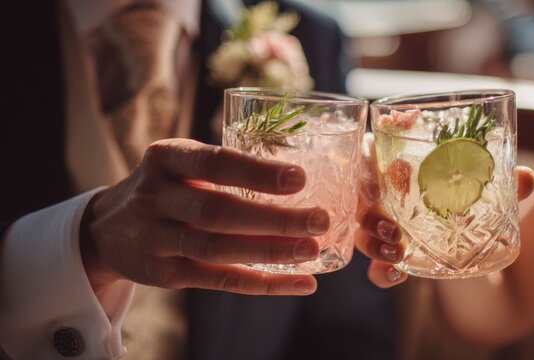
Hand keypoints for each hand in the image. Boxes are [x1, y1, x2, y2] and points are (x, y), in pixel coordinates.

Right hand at [80, 139, 328, 295]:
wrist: (106, 229)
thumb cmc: (166, 187)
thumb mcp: (179, 163)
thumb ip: (223, 166)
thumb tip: (299, 177)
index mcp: (165, 158)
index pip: (213, 162)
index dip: (257, 172)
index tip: (299, 178)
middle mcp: (155, 197)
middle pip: (218, 211)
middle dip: (273, 218)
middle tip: (319, 219)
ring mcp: (155, 239)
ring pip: (218, 249)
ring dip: (270, 252)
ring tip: (312, 249)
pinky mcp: (164, 275)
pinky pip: (219, 281)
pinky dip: (263, 284)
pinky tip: (299, 282)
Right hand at [356, 133, 533, 287]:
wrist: (483, 250)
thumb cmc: (475, 202)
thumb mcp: (491, 192)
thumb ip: (506, 184)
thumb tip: (526, 178)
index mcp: (400, 165)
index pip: (367, 153)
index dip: (361, 162)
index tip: (373, 178)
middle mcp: (386, 195)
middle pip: (358, 197)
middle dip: (366, 210)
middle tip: (389, 222)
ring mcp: (385, 229)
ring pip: (362, 233)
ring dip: (372, 241)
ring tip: (396, 248)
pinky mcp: (391, 259)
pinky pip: (374, 269)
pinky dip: (381, 273)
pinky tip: (398, 276)